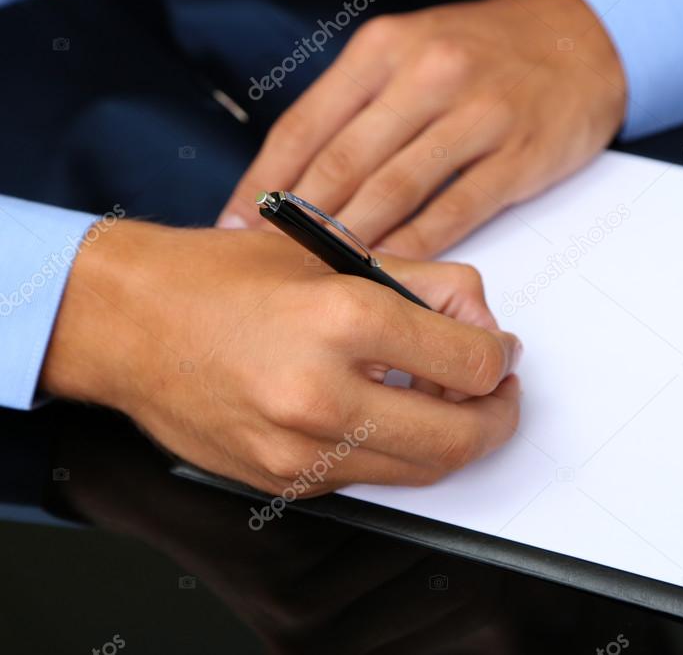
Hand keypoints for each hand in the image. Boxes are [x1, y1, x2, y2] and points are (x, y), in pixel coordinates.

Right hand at [41, 220, 521, 494]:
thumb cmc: (222, 279)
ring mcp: (300, 449)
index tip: (499, 349)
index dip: (500, 357)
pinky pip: (371, 477)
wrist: (128, 326)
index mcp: (342, 319)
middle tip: (497, 392)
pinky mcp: (284, 481)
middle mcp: (322, 394)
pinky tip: (388, 412)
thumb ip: (425, 284)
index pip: (471, 363)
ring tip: (445, 399)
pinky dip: (397, 449)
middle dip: (498, 415)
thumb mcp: (334, 254)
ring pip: (423, 469)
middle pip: (461, 437)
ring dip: (453, 437)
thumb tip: (480, 319)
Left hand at [218, 0, 625, 257]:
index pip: (306, 124)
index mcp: (385, 50)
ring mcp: (476, 116)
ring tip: (317, 278)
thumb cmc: (484, 55)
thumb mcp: (410, 50)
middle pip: (343, 162)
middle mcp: (426, 76)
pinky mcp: (518, 157)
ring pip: (395, 190)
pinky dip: (415, 247)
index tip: (235, 226)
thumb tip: (293, 178)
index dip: (263, 184)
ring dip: (350, 240)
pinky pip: (454, 211)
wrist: (579, 44)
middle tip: (267, 266)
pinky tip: (388, 274)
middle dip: (298, 222)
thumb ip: (356, 106)